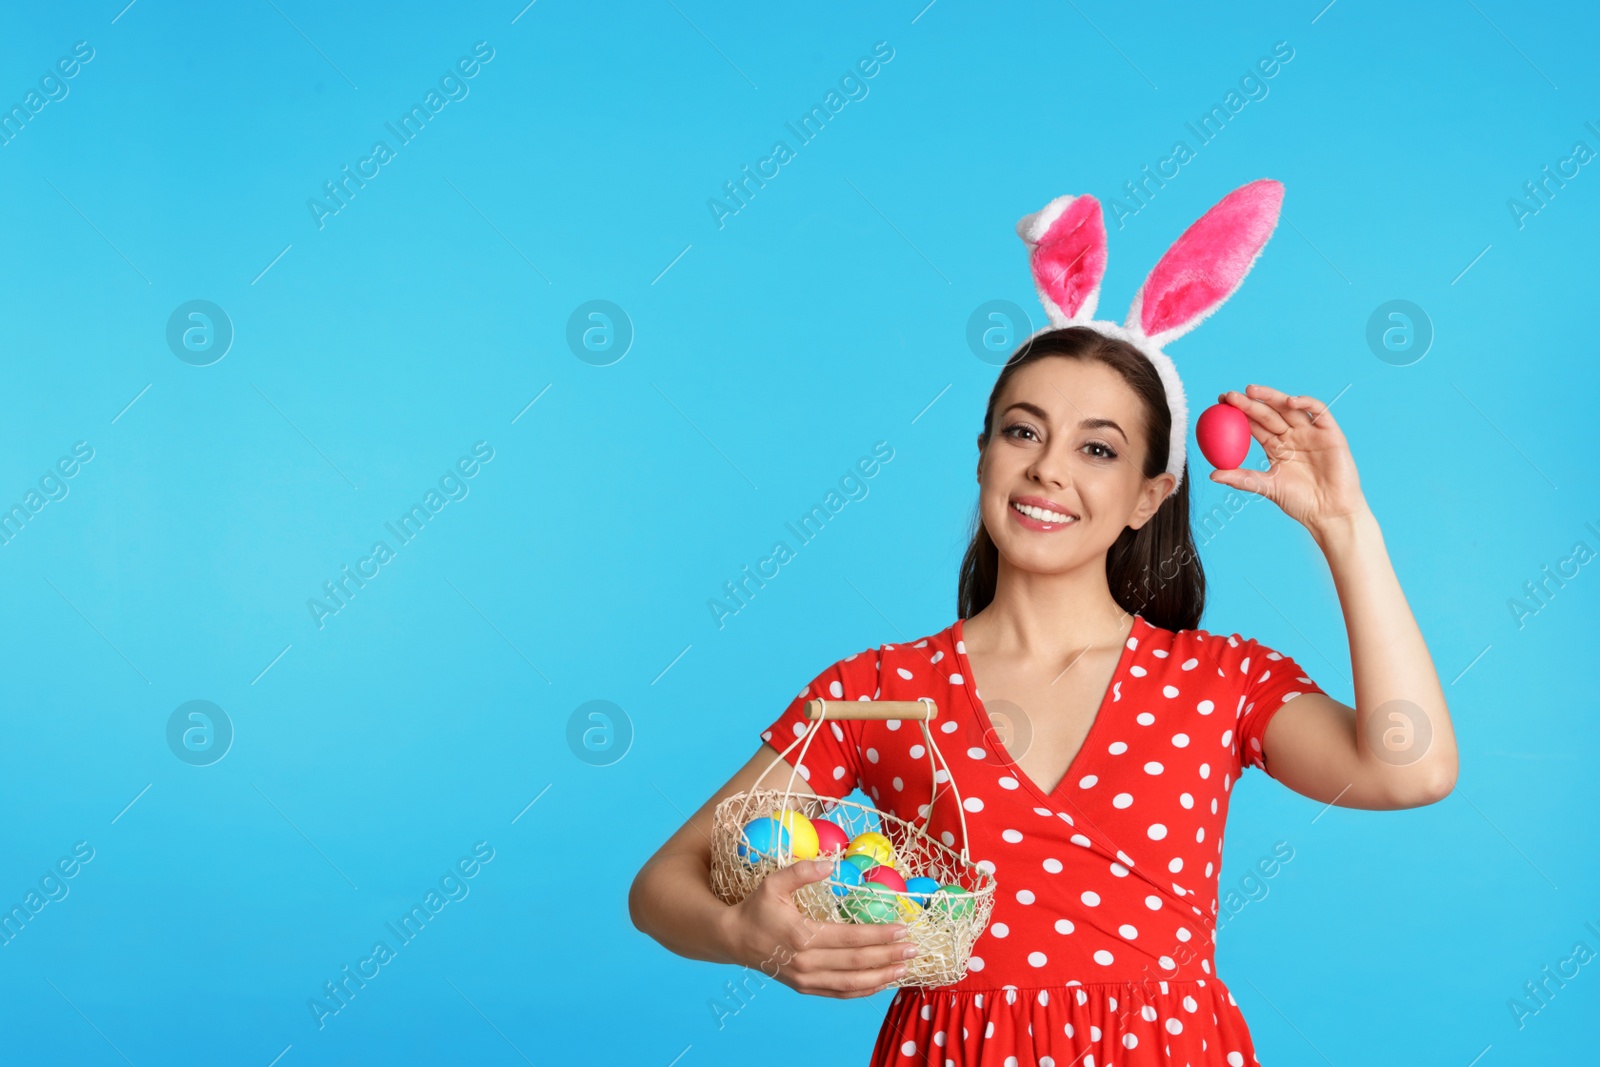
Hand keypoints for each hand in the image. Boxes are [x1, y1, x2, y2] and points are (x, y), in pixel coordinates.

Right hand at [720, 859, 916, 998]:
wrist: (734, 940)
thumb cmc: (756, 909)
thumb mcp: (773, 883)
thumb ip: (801, 871)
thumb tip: (830, 863)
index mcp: (802, 936)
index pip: (850, 938)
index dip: (878, 934)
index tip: (902, 928)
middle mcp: (806, 962)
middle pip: (857, 962)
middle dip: (889, 956)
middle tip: (914, 948)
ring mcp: (806, 979)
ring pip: (852, 984)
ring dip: (882, 977)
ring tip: (905, 968)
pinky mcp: (805, 988)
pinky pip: (840, 993)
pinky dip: (864, 991)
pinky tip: (881, 982)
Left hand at [1208, 383, 1367, 534]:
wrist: (1330, 512)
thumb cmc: (1300, 502)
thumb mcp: (1266, 487)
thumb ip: (1242, 479)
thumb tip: (1212, 475)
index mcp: (1276, 447)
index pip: (1255, 425)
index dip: (1238, 414)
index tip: (1219, 406)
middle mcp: (1292, 436)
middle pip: (1269, 413)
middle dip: (1249, 402)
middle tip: (1229, 396)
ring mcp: (1311, 433)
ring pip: (1289, 408)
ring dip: (1271, 397)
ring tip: (1251, 391)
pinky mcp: (1330, 433)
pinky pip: (1319, 411)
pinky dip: (1305, 403)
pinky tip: (1288, 401)